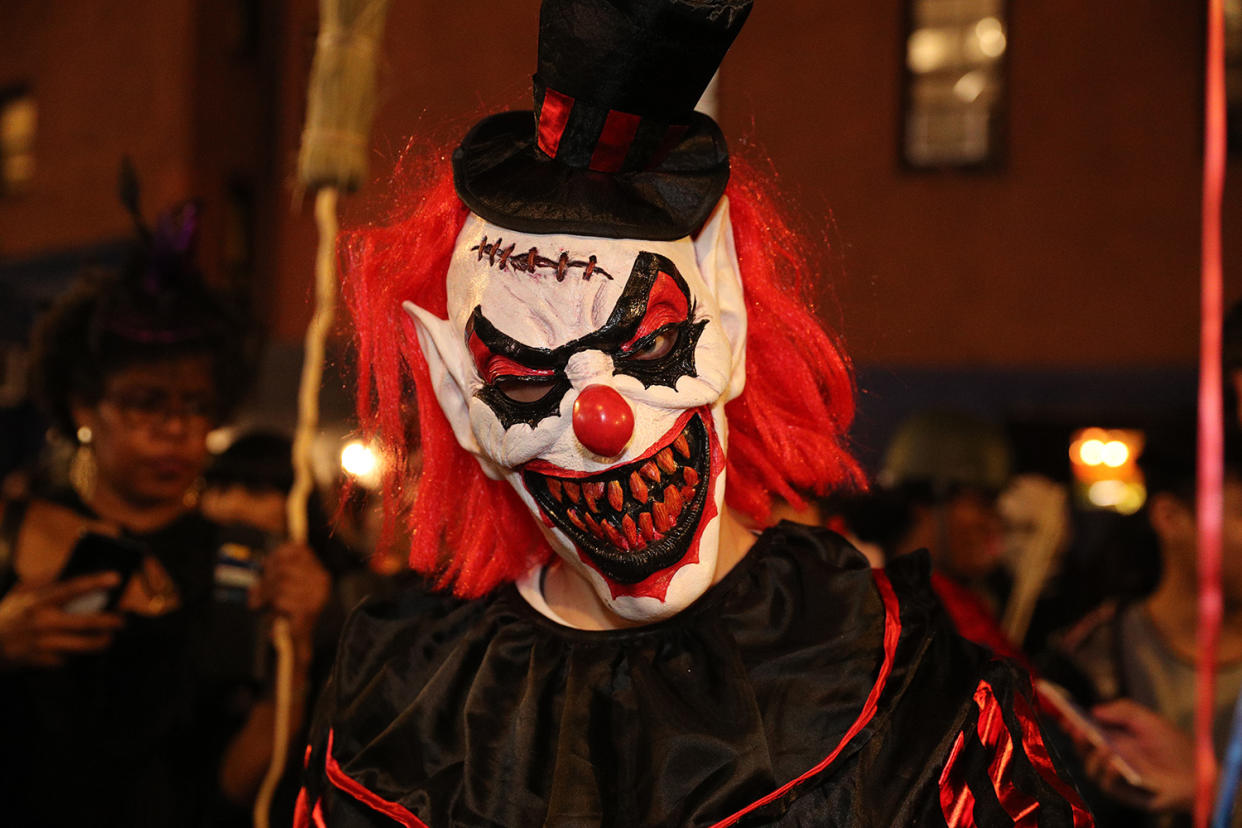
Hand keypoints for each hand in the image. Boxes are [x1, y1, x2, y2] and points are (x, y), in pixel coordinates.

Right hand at [0, 574, 124, 667]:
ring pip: (83, 645)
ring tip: (110, 636)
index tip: (116, 578)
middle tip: (122, 619)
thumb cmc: (10, 614)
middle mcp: (41, 623)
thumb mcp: (21, 592)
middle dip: (109, 621)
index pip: (71, 588)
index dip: (95, 582)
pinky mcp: (43, 661)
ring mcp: (43, 644)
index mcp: (37, 601)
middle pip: (85, 622)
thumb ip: (46, 579)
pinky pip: (70, 657)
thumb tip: (73, 566)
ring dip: (102, 641)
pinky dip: (80, 652)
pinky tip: (85, 648)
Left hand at [249, 541, 329, 655]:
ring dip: (267, 595)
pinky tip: (276, 614)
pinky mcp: (308, 609)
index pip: (298, 550)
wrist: (300, 642)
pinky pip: (281, 600)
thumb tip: (262, 564)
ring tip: (264, 605)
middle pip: (284, 568)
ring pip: (281, 584)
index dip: (278, 555)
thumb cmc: (292, 613)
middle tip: (257, 595)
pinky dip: (274, 608)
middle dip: (266, 581)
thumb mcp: (286, 588)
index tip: (266, 566)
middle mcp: (321, 580)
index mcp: (319, 572)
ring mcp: (316, 594)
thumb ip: (276, 574)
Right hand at [1083, 698, 1195, 812]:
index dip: (1074, 725)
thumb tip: (1093, 710)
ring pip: (1090, 769)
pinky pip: (1108, 785)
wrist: (1197, 773)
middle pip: (1083, 750)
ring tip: (1103, 747)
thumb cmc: (1174, 746)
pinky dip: (1108, 774)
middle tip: (1076, 730)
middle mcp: (1113, 757)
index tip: (1065, 717)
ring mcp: (1118, 776)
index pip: (1087, 732)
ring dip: (1092, 757)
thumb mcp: (1148, 719)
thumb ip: (1122, 710)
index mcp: (1116, 739)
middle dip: (1077, 739)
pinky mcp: (1126, 793)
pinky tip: (1115, 763)